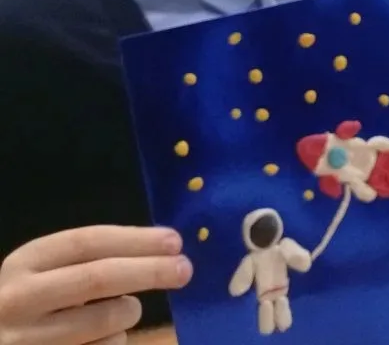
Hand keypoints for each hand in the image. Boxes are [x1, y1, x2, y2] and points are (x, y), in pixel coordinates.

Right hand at [0, 226, 192, 344]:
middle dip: (150, 271)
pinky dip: (114, 341)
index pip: (87, 242)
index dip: (135, 240)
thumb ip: (92, 259)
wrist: (1, 343)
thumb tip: (164, 248)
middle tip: (185, 269)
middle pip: (98, 278)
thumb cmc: (35, 302)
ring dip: (130, 312)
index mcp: (23, 263)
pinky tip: (98, 338)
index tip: (174, 241)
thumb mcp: (48, 272)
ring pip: (106, 322)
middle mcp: (18, 301)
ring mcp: (27, 341)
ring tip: (124, 309)